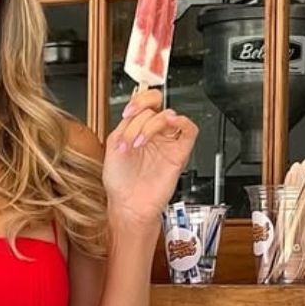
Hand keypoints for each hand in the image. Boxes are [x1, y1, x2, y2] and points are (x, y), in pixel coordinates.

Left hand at [103, 88, 199, 227]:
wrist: (129, 204)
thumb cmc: (120, 182)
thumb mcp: (114, 145)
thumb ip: (126, 125)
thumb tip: (136, 111)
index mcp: (139, 129)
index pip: (145, 103)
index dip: (137, 100)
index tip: (128, 112)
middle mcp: (154, 134)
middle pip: (158, 104)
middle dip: (143, 107)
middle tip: (132, 120)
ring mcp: (167, 142)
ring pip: (169, 114)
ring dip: (150, 124)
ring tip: (138, 143)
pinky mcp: (180, 153)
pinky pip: (190, 130)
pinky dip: (181, 122)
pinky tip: (168, 125)